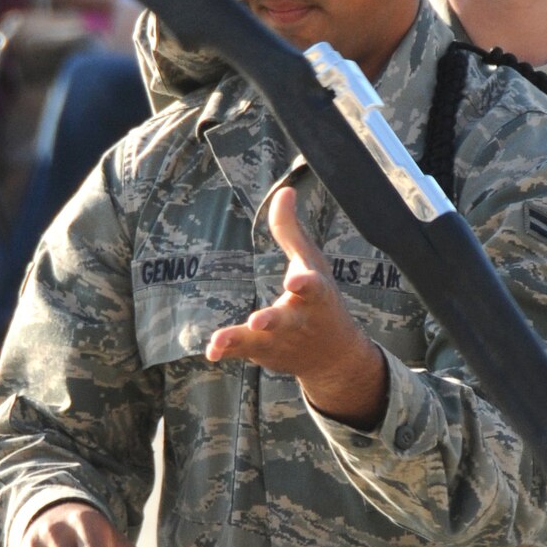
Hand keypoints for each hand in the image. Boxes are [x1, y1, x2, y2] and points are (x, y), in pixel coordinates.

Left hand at [205, 186, 387, 427]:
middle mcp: (299, 321)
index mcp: (315, 296)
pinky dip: (228, 351)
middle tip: (258, 321)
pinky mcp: (264, 353)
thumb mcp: (311, 264)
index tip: (294, 281)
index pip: (313, 288)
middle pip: (284, 320)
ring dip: (239, 339)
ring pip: (258, 341)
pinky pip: (243, 352)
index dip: (304, 284)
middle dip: (271, 321)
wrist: (334, 356)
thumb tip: (284, 191)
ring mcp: (280, 341)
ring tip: (219, 341)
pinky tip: (212, 352)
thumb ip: (291, 230)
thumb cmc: (321, 301)